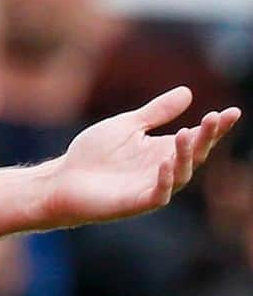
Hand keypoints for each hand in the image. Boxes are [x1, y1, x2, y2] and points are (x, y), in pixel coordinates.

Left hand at [46, 87, 240, 227]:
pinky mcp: (135, 203)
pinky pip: (158, 195)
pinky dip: (164, 181)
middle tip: (213, 119)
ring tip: (186, 134)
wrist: (63, 180)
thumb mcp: (127, 126)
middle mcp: (163, 170)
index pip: (197, 139)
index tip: (233, 112)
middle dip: (206, 138)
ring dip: (185, 156)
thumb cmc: (93, 154)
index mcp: (163, 151)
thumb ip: (156, 112)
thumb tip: (188, 92)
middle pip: (194, 155)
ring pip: (180, 175)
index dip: (215, 128)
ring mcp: (151, 188)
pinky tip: (166, 163)